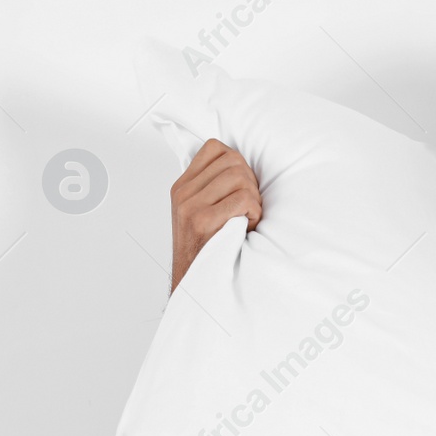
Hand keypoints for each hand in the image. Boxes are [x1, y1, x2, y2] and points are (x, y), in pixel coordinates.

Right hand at [169, 138, 261, 291]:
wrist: (194, 286)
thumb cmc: (207, 251)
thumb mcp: (200, 214)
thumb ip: (212, 189)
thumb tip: (240, 166)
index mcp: (182, 187)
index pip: (215, 148)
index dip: (237, 163)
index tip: (241, 187)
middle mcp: (183, 194)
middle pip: (232, 161)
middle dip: (250, 182)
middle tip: (250, 207)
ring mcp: (191, 207)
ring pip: (240, 177)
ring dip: (254, 199)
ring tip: (248, 218)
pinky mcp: (203, 221)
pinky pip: (243, 199)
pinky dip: (254, 213)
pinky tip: (247, 227)